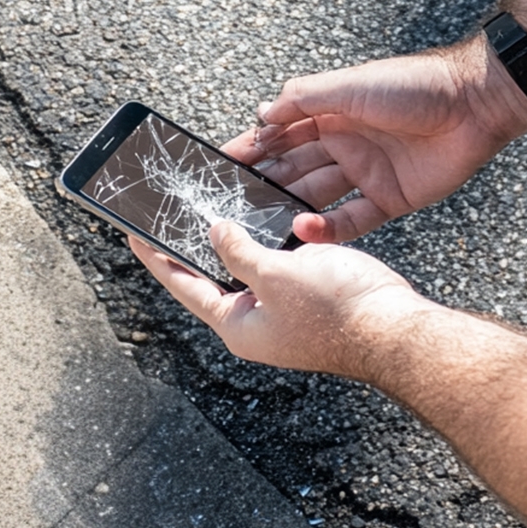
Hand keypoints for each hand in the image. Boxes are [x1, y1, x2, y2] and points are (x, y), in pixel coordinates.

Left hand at [129, 222, 424, 375]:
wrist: (394, 325)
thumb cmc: (336, 312)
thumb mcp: (274, 276)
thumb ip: (238, 252)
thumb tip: (214, 232)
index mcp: (238, 324)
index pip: (184, 285)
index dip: (157, 257)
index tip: (132, 232)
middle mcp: (255, 318)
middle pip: (211, 273)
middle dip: (191, 242)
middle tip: (167, 210)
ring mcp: (281, 305)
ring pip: (244, 262)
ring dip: (230, 234)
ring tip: (206, 201)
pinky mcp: (305, 289)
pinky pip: (273, 258)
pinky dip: (262, 234)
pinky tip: (256, 208)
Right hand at [222, 33, 526, 242]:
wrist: (474, 105)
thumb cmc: (410, 85)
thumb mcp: (349, 85)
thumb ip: (303, 99)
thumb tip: (260, 115)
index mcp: (330, 112)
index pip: (280, 133)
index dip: (251, 147)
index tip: (218, 164)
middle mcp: (343, 142)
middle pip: (293, 168)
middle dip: (262, 183)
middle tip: (229, 205)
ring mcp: (365, 172)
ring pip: (316, 196)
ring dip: (287, 209)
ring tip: (259, 226)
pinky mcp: (389, 198)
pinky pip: (350, 220)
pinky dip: (326, 229)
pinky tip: (302, 232)